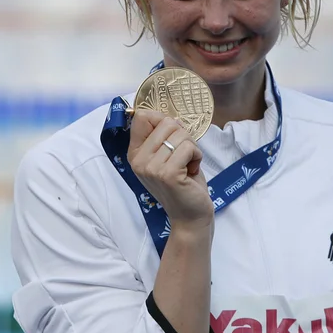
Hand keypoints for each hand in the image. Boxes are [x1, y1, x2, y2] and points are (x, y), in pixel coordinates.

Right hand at [127, 110, 213, 230]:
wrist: (190, 216)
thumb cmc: (183, 183)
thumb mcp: (168, 156)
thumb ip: (165, 136)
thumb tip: (172, 118)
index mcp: (135, 153)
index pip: (142, 117)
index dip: (163, 120)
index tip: (172, 137)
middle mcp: (138, 160)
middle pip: (166, 122)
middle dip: (183, 136)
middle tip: (183, 157)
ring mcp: (151, 168)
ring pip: (180, 134)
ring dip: (192, 148)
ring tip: (187, 165)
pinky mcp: (167, 174)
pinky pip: (188, 147)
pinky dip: (197, 156)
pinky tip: (191, 171)